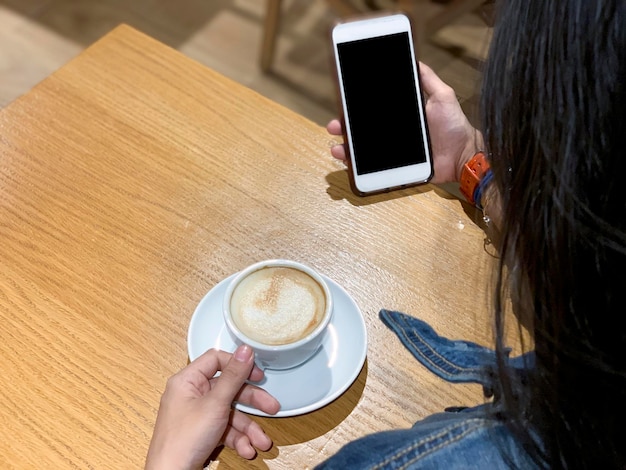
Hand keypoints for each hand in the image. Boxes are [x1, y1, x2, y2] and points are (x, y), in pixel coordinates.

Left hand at [145, 345, 279, 469]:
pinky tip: (247, 449)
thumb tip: (245, 350)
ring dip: (248, 428)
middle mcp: (191, 394)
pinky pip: (225, 429)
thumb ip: (233, 376)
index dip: (238, 365)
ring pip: (230, 412)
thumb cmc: (182, 442)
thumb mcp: (215, 404)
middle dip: (251, 402)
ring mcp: (197, 415)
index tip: (257, 374)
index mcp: (187, 380)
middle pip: (228, 388)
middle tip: (271, 407)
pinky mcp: (202, 432)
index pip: (216, 360)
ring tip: (261, 441)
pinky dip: (238, 439)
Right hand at [327, 62, 482, 183]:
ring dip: (346, 147)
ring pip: (363, 150)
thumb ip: (429, 80)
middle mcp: (393, 133)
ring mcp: (392, 152)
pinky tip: (348, 162)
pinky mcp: (396, 168)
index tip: (344, 102)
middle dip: (344, 127)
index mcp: (400, 117)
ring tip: (337, 146)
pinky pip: (373, 169)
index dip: (357, 108)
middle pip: (363, 130)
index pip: (374, 111)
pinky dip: (358, 166)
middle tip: (334, 125)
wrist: (464, 155)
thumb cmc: (455, 126)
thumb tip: (415, 61)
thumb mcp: (443, 96)